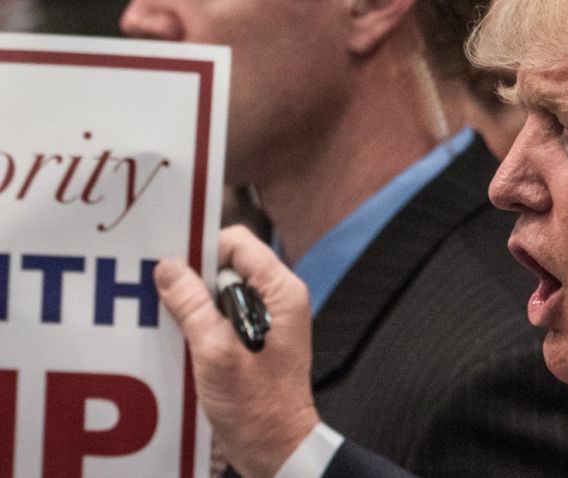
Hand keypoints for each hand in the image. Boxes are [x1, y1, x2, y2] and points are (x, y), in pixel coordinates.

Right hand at [155, 225, 317, 477]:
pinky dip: (198, 324)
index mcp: (281, 293)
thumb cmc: (258, 407)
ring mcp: (265, 319)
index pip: (238, 244)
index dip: (203, 250)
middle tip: (160, 295)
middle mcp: (277, 299)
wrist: (276, 449)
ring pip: (219, 293)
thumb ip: (192, 306)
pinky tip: (178, 341)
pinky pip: (220, 316)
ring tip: (166, 322)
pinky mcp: (252, 339)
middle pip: (226, 266)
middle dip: (192, 279)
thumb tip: (169, 269)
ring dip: (192, 305)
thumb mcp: (216, 352)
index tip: (171, 267)